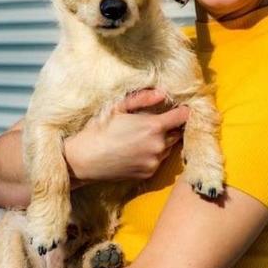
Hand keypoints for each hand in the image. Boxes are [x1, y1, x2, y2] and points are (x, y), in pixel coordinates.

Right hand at [64, 89, 188, 182]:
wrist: (84, 159)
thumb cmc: (99, 130)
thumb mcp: (118, 108)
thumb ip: (143, 99)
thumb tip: (163, 93)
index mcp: (153, 127)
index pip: (183, 117)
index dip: (183, 112)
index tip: (180, 109)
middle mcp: (158, 146)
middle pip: (178, 133)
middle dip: (172, 127)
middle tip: (159, 122)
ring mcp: (154, 162)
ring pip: (168, 148)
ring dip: (163, 141)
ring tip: (144, 137)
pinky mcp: (148, 174)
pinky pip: (158, 161)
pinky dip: (153, 155)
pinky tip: (137, 150)